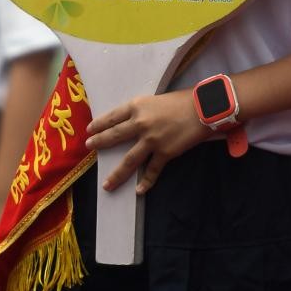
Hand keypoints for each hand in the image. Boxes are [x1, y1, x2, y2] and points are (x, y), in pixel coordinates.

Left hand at [88, 92, 208, 195]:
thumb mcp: (155, 100)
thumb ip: (142, 111)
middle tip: (89, 148)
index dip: (99, 124)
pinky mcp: (164, 153)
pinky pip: (152, 171)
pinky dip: (146, 182)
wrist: (201, 109)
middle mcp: (140, 123)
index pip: (112, 117)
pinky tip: (139, 191)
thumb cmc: (180, 101)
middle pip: (114, 136)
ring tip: (106, 184)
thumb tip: (132, 122)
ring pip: (129, 161)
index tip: (90, 130)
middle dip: (99, 143)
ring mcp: (151, 140)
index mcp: (137, 106)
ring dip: (117, 174)